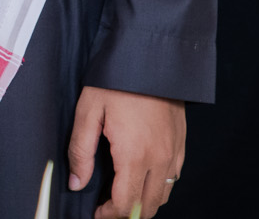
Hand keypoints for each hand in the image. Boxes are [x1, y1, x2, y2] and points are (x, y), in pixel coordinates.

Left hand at [67, 86, 185, 218]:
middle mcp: (159, 159)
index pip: (125, 204)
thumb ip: (81, 151)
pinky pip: (173, 178)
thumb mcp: (88, 111)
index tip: (95, 213)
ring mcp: (173, 152)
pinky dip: (158, 187)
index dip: (109, 215)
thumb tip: (77, 183)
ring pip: (163, 196)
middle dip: (126, 214)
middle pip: (147, 207)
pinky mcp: (180, 143)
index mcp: (135, 155)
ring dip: (144, 203)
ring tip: (122, 194)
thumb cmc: (116, 80)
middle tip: (107, 208)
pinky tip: (141, 176)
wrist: (149, 55)